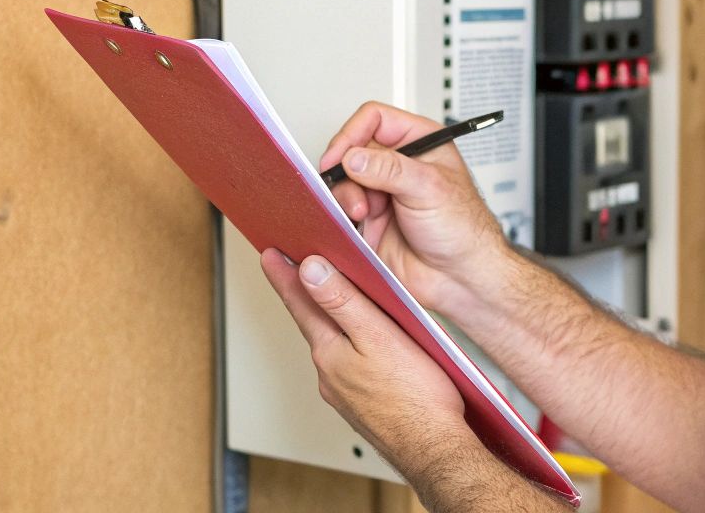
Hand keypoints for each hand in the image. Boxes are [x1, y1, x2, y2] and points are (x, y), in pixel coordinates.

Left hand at [259, 247, 472, 478]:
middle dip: (306, 295)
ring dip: (331, 321)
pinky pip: (352, 366)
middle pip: (314, 323)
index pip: (300, 303)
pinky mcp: (364, 405)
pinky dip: (352, 347)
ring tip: (332, 299)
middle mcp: (330, 374)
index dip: (285, 275)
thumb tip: (309, 271)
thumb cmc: (416, 398)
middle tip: (294, 269)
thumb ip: (342, 302)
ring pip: (335, 345)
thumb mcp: (378, 336)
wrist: (435, 451)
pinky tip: (368, 345)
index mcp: (330, 352)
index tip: (269, 255)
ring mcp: (345, 393)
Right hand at [318, 101, 513, 317]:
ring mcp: (383, 192)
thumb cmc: (464, 230)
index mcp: (419, 142)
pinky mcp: (370, 219)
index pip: (374, 119)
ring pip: (344, 180)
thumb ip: (389, 169)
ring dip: (346, 195)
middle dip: (348, 171)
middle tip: (354, 191)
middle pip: (353, 149)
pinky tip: (355, 225)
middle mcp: (398, 164)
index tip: (341, 156)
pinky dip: (341, 215)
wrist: (461, 277)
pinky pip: (342, 208)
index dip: (352, 133)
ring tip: (362, 213)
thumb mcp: (429, 188)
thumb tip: (354, 157)